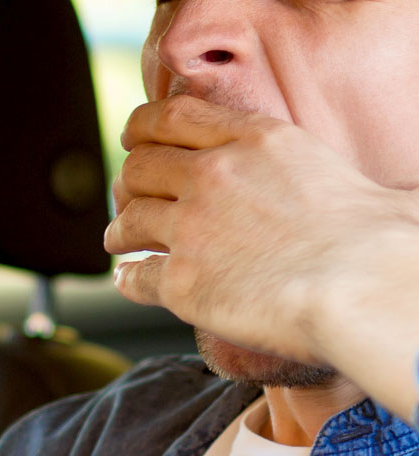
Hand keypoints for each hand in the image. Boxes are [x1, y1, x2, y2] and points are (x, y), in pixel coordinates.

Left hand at [107, 95, 418, 370]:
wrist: (361, 289)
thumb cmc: (380, 240)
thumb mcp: (355, 178)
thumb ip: (333, 178)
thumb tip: (387, 203)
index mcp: (256, 140)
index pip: (175, 116)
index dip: (144, 126)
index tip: (134, 137)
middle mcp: (212, 176)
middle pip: (140, 167)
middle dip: (129, 182)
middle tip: (129, 196)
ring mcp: (189, 229)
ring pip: (127, 220)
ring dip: (119, 230)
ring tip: (119, 240)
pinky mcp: (179, 282)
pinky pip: (133, 276)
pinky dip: (126, 277)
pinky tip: (129, 278)